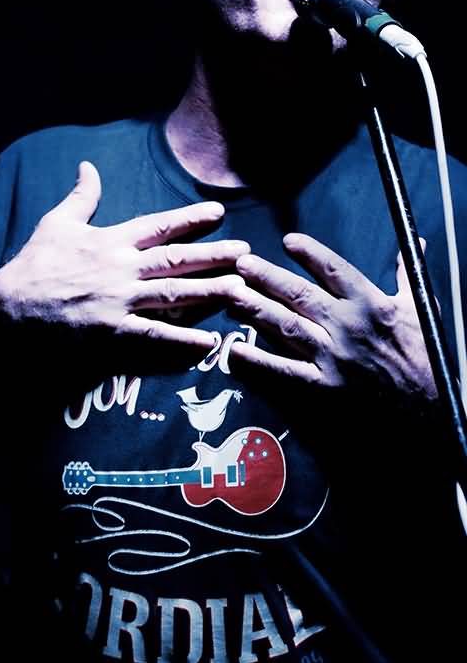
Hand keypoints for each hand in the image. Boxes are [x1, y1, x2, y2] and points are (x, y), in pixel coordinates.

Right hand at [0, 160, 247, 371]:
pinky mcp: (110, 334)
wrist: (5, 314)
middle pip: (175, 260)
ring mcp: (118, 302)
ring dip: (209, 292)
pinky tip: (209, 343)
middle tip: (246, 252)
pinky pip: (153, 338)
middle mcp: (119, 269)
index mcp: (109, 241)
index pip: (157, 226)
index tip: (219, 212)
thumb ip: (80, 197)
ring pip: (173, 295)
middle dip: (213, 255)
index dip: (190, 218)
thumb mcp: (54, 224)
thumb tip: (87, 166)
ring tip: (242, 289)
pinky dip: (181, 341)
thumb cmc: (30, 268)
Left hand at [229, 233, 435, 399]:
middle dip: (266, 276)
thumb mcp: (422, 312)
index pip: (334, 269)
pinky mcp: (323, 390)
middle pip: (299, 293)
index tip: (288, 241)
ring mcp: (333, 358)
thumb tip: (412, 244)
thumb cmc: (426, 365)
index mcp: (372, 305)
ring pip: (285, 325)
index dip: (309, 252)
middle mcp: (349, 326)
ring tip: (230, 294)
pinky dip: (256, 361)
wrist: (432, 420)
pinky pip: (282, 371)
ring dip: (254, 308)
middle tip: (241, 264)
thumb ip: (407, 276)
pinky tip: (234, 350)